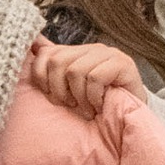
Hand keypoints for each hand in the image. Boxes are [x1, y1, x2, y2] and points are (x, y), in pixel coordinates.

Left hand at [26, 38, 143, 120]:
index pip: (46, 54)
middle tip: (72, 106)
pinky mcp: (123, 64)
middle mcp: (91, 49)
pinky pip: (95, 78)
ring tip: (88, 109)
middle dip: (60, 90)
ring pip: (75, 71)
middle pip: (57, 62)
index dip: (42, 78)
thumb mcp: (69, 91)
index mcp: (76, 53)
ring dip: (80, 98)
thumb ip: (52, 69)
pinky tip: (100, 106)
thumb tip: (33, 44)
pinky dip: (93, 97)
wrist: (131, 120)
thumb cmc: (97, 107)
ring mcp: (109, 54)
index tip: (53, 98)